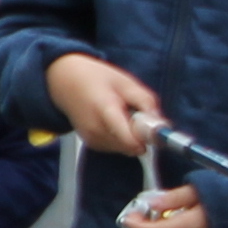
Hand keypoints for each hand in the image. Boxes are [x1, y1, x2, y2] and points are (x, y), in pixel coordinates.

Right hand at [43, 53, 164, 157]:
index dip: (148, 137)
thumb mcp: (127, 82)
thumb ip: (146, 102)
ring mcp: (91, 139)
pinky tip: (116, 121)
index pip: (130, 140)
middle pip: (131, 146)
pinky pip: (117, 147)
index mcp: (105, 110)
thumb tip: (161, 125)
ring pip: (126, 149)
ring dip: (132, 136)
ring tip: (124, 115)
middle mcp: (96, 130)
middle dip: (141, 134)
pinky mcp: (92, 144)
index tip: (156, 127)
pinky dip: (123, 138)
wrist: (65, 82)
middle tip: (138, 114)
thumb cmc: (97, 78)